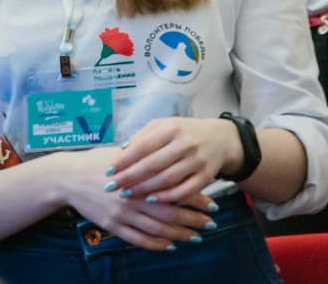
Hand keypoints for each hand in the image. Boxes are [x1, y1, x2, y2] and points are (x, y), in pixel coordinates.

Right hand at [56, 146, 214, 250]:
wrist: (67, 177)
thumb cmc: (94, 162)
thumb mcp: (120, 155)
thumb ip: (145, 158)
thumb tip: (171, 157)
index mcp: (137, 178)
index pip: (173, 189)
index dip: (195, 198)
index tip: (212, 203)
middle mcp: (131, 198)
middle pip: (170, 214)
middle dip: (193, 220)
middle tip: (211, 223)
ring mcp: (121, 214)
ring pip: (157, 230)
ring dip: (180, 235)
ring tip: (196, 237)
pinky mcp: (111, 225)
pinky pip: (139, 240)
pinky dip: (156, 245)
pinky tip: (170, 246)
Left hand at [105, 116, 240, 204]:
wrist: (219, 139)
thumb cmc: (182, 132)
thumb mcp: (162, 126)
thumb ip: (141, 136)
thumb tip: (120, 150)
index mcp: (170, 128)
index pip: (141, 146)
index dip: (123, 160)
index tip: (108, 171)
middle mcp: (185, 143)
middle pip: (152, 164)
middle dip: (129, 177)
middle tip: (112, 187)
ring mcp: (197, 160)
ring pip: (167, 179)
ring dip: (144, 189)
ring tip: (127, 195)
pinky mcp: (207, 176)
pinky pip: (185, 190)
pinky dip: (167, 197)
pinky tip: (152, 200)